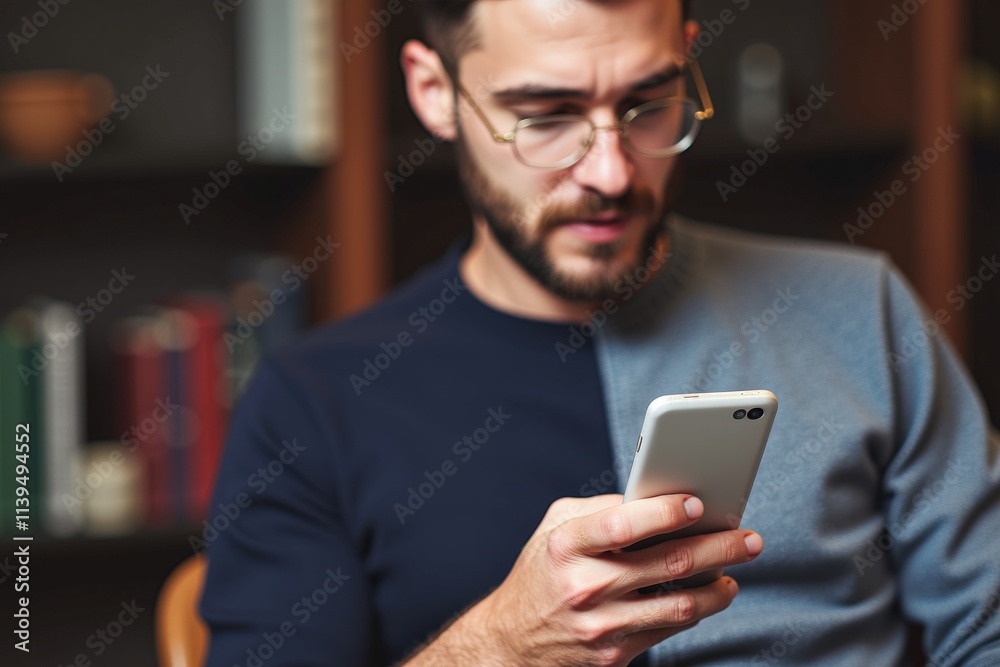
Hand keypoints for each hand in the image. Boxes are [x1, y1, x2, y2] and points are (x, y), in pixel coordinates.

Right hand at [406, 493, 762, 666]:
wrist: (513, 642)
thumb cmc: (541, 574)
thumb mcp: (554, 529)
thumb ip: (600, 508)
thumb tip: (654, 498)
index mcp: (566, 546)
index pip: (623, 524)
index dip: (665, 512)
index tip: (698, 503)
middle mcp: (584, 586)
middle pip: (668, 563)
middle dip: (718, 548)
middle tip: (747, 536)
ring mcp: (602, 625)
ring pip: (680, 603)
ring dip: (719, 586)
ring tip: (736, 569)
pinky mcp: (615, 655)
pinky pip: (669, 628)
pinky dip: (698, 609)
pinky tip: (712, 594)